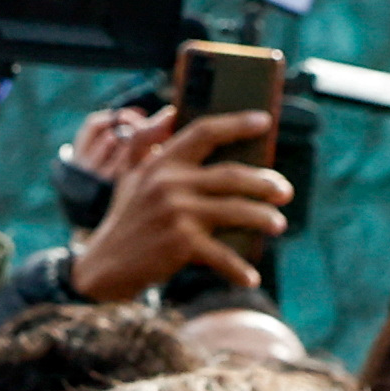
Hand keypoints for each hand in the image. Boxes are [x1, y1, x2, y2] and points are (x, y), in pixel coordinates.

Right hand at [65, 107, 289, 302]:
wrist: (104, 267)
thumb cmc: (124, 219)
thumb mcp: (127, 175)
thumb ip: (145, 141)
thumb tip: (171, 112)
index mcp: (162, 162)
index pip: (204, 131)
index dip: (237, 123)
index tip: (264, 121)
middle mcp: (170, 183)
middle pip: (232, 175)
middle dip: (264, 182)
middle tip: (285, 191)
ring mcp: (177, 213)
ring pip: (235, 210)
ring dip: (262, 218)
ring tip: (278, 224)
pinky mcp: (180, 244)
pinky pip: (221, 254)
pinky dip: (238, 269)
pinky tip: (251, 278)